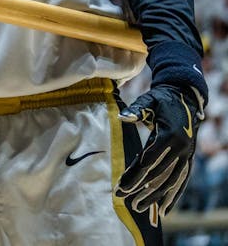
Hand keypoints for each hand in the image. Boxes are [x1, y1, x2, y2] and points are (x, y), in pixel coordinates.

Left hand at [115, 83, 204, 216]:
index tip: (120, 186)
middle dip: (139, 188)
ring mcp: (187, 156)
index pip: (149, 160)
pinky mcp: (189, 160)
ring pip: (171, 182)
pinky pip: (182, 182)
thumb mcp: (148, 100)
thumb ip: (136, 110)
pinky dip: (173, 197)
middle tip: (122, 198)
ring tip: (138, 207)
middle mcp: (181, 149)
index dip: (134, 175)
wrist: (185, 100)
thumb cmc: (162, 100)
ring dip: (155, 196)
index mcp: (170, 135)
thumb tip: (122, 117)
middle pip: (158, 174)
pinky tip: (163, 210)